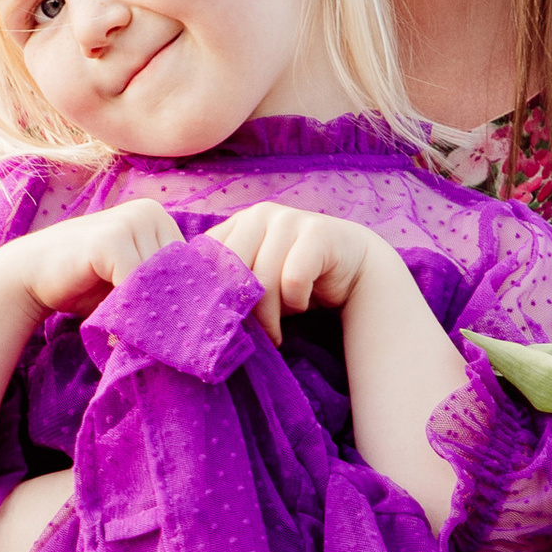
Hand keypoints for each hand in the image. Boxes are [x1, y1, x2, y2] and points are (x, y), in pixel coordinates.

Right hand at [7, 199, 183, 318]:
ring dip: (141, 308)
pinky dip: (124, 304)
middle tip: (135, 325)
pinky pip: (135, 281)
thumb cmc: (86, 282)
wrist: (31, 273)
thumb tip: (201, 312)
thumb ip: (161, 283)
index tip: (155, 319)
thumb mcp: (132, 278)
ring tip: (119, 320)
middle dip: (160, 303)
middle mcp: (150, 211)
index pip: (191, 265)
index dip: (174, 297)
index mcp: (160, 217)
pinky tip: (107, 315)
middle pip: (179, 272)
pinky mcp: (111, 238)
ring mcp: (130, 220)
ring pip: (158, 279)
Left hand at [207, 204, 381, 341]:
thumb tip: (197, 314)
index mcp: (237, 224)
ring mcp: (289, 219)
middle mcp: (259, 215)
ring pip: (262, 279)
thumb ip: (231, 286)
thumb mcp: (257, 282)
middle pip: (232, 271)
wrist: (354, 267)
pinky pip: (293, 279)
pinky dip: (296, 302)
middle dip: (239, 311)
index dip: (209, 294)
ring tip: (276, 332)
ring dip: (269, 316)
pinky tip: (302, 305)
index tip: (219, 323)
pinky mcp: (317, 232)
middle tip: (250, 336)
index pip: (206, 258)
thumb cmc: (297, 278)